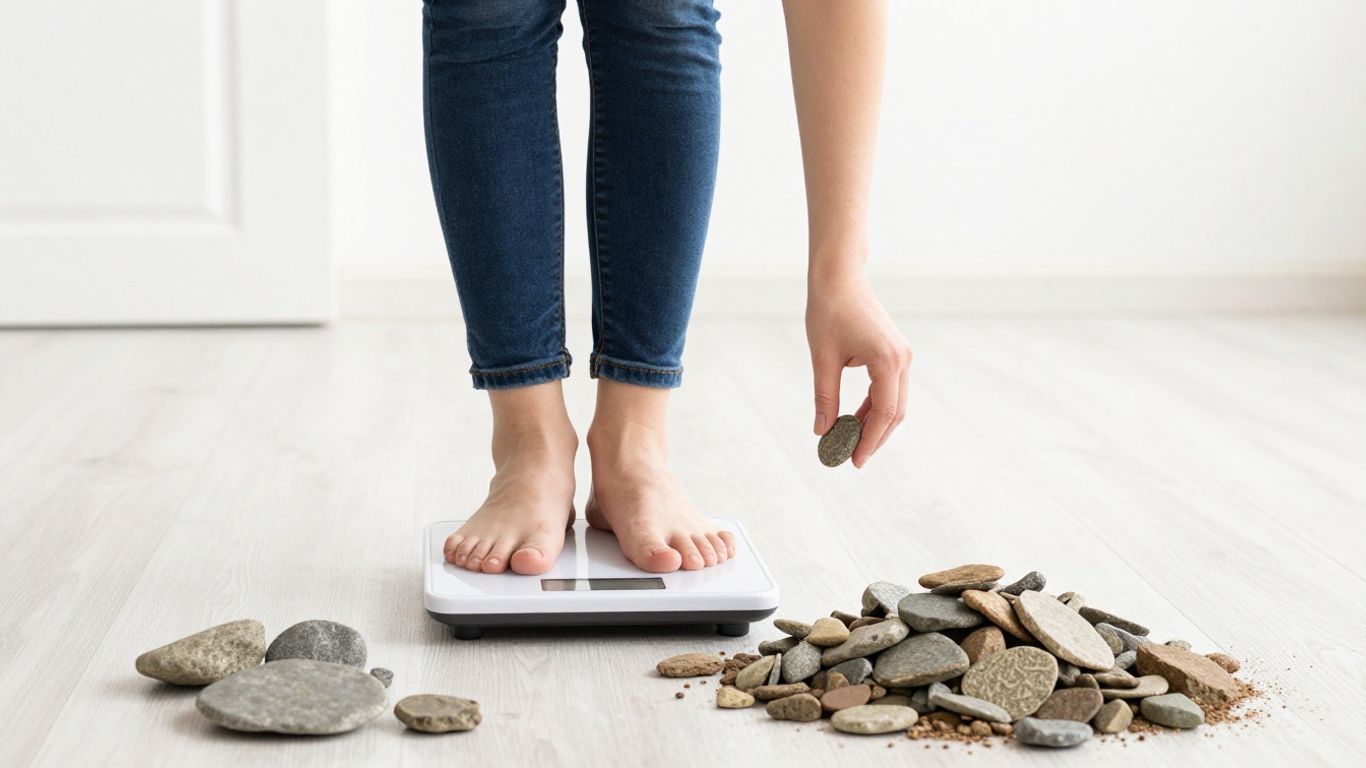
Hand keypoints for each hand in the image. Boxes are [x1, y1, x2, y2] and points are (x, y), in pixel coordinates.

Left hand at [806, 271, 911, 467]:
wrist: (839, 277)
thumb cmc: (828, 312)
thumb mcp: (823, 359)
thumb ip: (825, 398)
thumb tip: (821, 431)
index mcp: (887, 361)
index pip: (885, 414)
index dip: (870, 441)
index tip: (854, 461)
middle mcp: (901, 359)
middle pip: (896, 412)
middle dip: (875, 438)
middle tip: (853, 458)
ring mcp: (901, 355)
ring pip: (894, 402)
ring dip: (875, 424)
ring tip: (850, 442)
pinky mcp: (894, 352)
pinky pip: (889, 388)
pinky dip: (875, 407)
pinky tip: (854, 420)